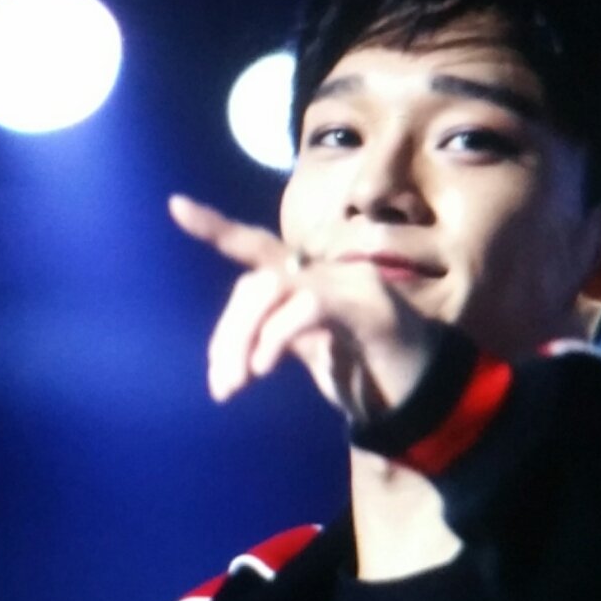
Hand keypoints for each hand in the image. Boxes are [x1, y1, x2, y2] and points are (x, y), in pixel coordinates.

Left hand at [169, 195, 437, 418]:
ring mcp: (350, 282)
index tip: (175, 205)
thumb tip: (235, 347)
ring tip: (236, 385)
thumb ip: (276, 335)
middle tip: (220, 387)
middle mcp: (327, 269)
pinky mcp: (369, 305)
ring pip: (275, 289)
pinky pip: (309, 306)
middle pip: (256, 282)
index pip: (255, 247)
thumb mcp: (311, 352)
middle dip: (227, 334)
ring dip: (245, 339)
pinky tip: (264, 368)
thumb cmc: (367, 371)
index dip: (217, 228)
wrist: (425, 394)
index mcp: (308, 279)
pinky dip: (277, 336)